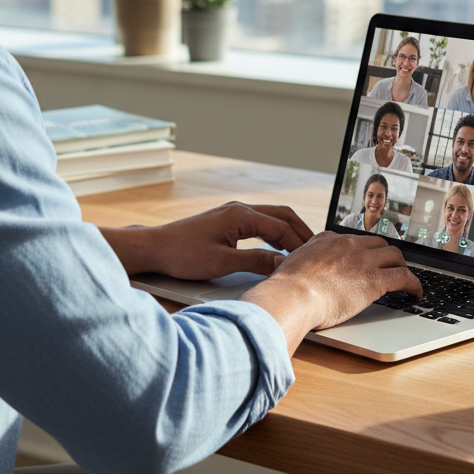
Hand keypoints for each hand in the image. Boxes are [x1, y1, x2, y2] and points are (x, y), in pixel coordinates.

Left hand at [99, 201, 313, 279]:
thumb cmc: (183, 255)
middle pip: (281, 215)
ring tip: (304, 249)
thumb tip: (283, 265)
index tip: (314, 258)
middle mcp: (239, 209)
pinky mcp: (228, 221)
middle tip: (317, 250)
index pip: (281, 227)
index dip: (299, 243)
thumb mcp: (222, 263)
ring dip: (289, 230)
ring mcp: (233, 213)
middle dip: (301, 231)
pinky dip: (275, 232)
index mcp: (240, 215)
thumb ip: (255, 262)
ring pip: (271, 217)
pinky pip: (260, 222)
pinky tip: (279, 246)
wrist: (156, 248)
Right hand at [239, 231, 421, 354]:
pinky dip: (414, 284)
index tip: (364, 259)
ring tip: (404, 279)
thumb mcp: (287, 268)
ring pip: (394, 256)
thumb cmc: (285, 290)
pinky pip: (404, 277)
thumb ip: (295, 266)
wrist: (291, 296)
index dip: (361, 250)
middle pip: (377, 243)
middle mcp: (347, 244)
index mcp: (326, 240)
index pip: (351, 240)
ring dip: (401, 266)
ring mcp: (362, 260)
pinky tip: (415, 293)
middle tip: (389, 266)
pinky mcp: (375, 279)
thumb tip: (286, 272)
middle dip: (385, 254)